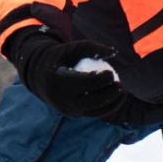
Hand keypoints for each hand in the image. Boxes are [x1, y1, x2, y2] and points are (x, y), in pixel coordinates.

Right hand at [4, 29, 135, 120]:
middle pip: (92, 100)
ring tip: (122, 92)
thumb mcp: (73, 48)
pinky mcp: (72, 114)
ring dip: (112, 103)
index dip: (102, 79)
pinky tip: (117, 99)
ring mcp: (66, 109)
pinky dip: (106, 108)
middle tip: (121, 85)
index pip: (85, 83)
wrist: (40, 74)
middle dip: (110, 94)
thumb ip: (93, 47)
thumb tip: (114, 53)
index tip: (112, 72)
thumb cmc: (61, 57)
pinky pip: (92, 114)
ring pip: (94, 111)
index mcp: (59, 80)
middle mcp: (61, 98)